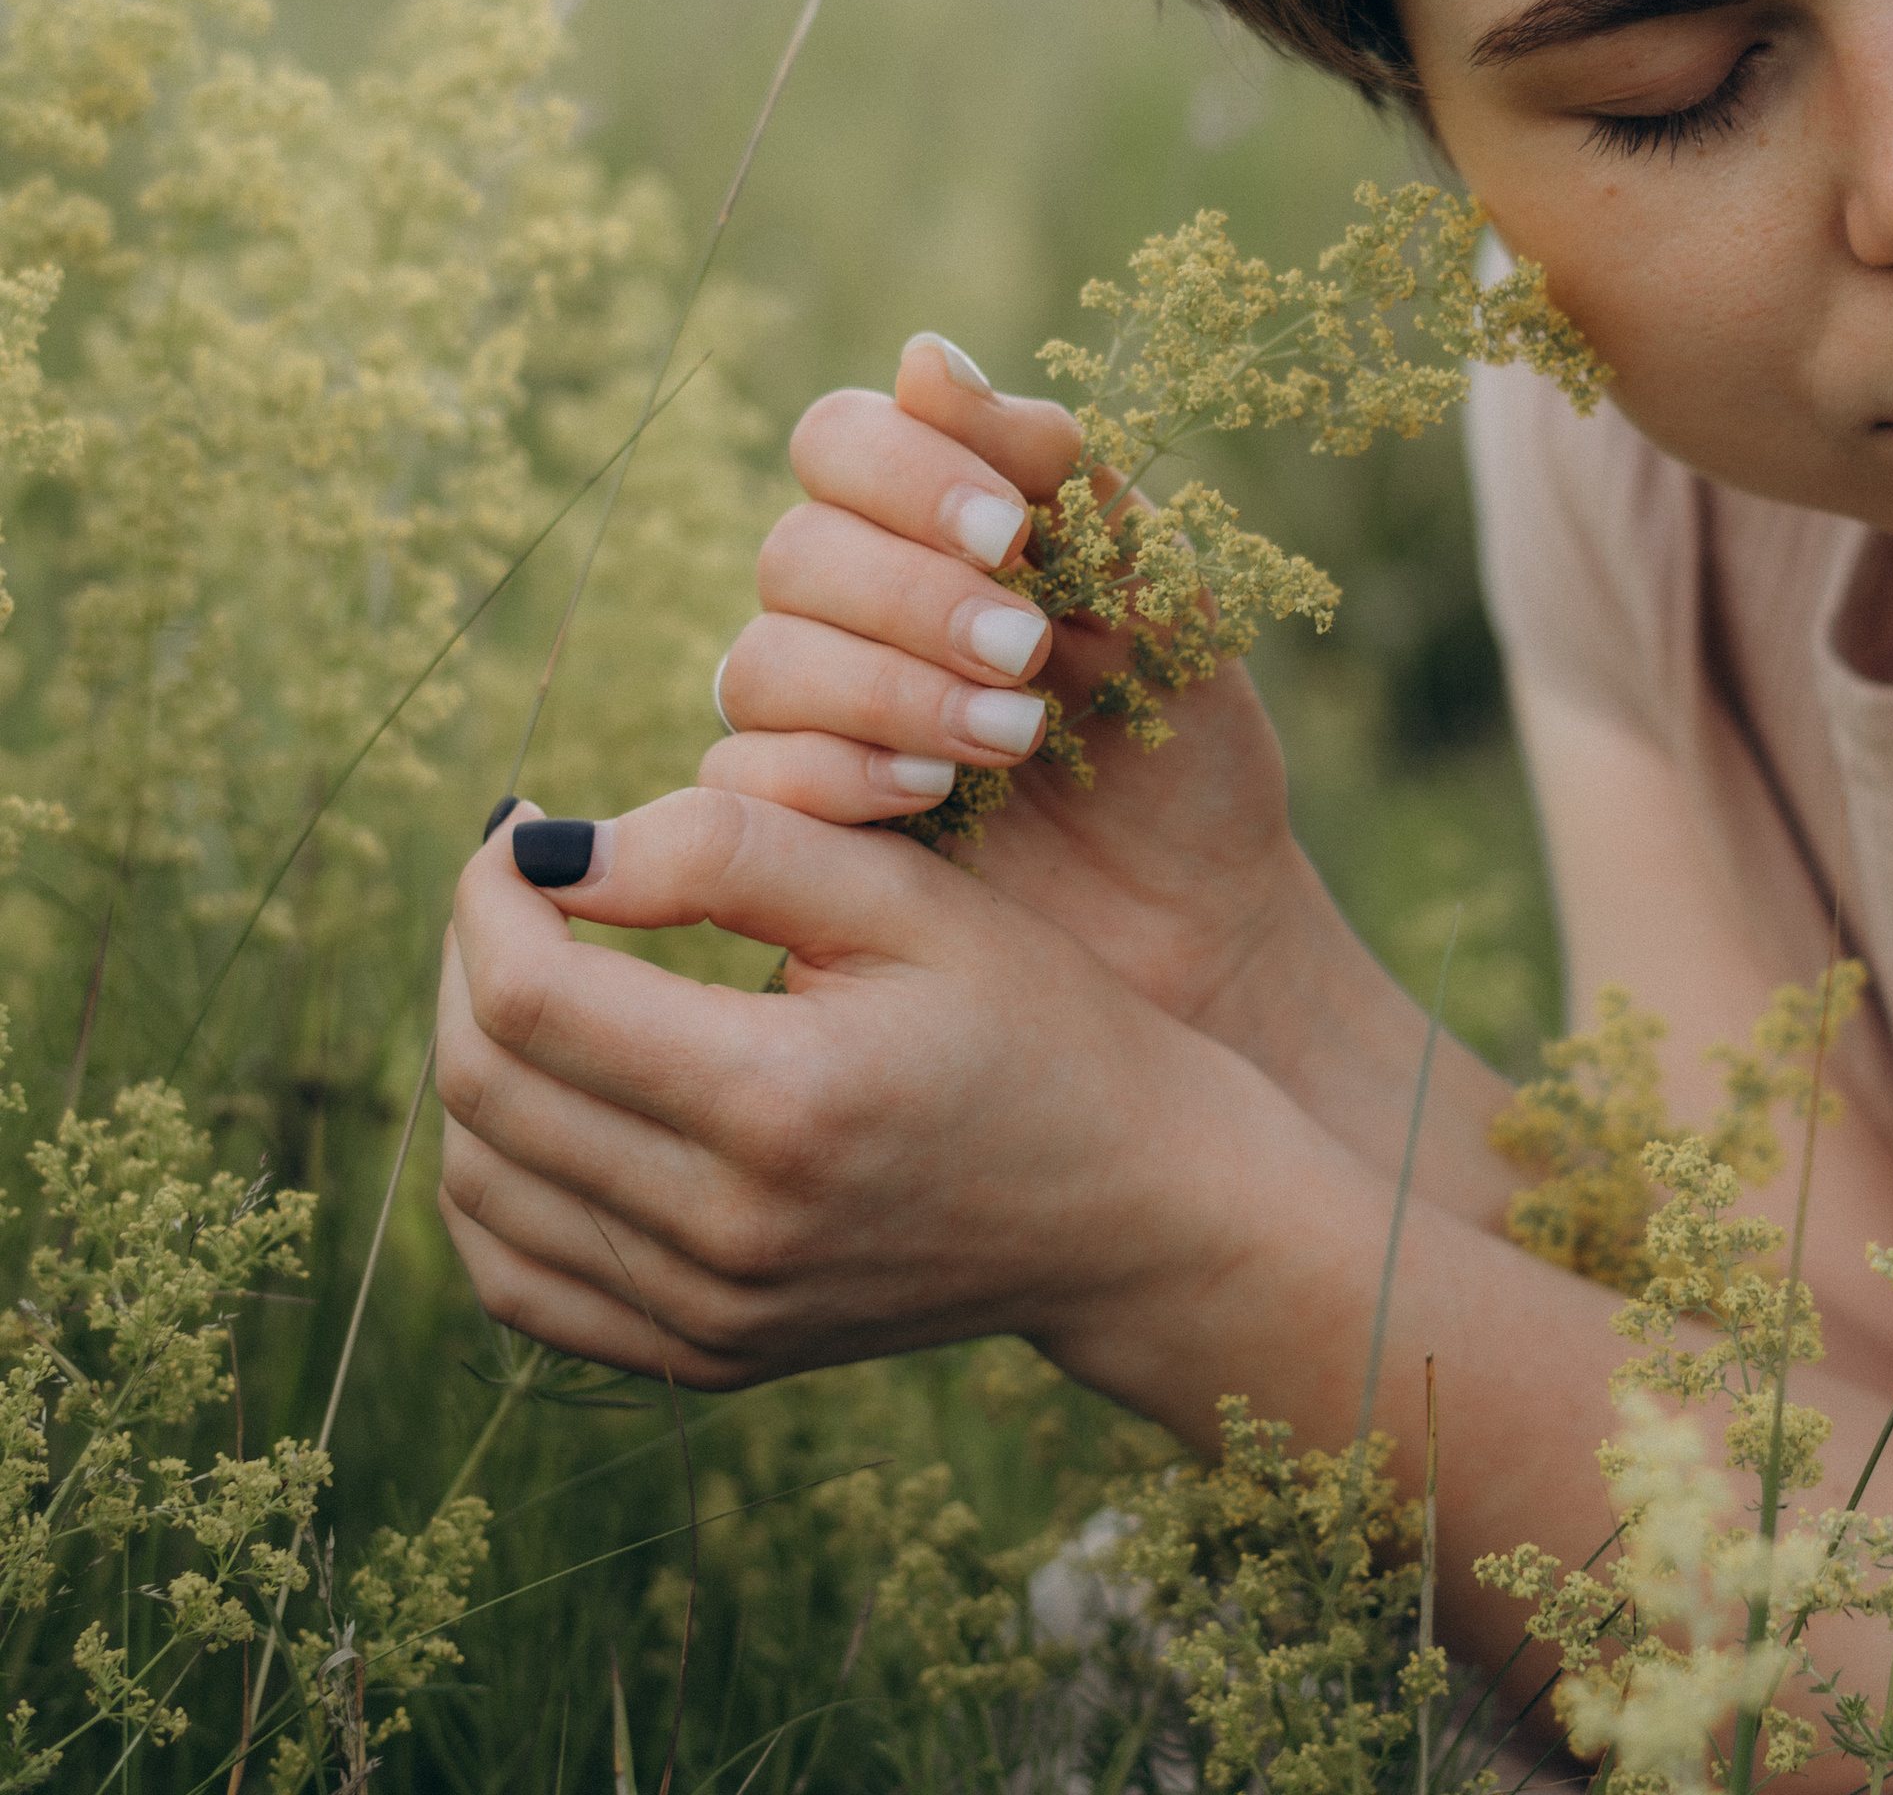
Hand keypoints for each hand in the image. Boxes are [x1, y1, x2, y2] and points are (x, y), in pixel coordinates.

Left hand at [436, 791, 1285, 1389]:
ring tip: (543, 970)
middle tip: (526, 884)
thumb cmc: (1035, 1022)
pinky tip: (549, 1096)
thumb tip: (554, 851)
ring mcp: (711, 1315)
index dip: (491, 893)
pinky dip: (496, 1180)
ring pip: (479, 1183)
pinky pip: (519, 1280)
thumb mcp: (912, 900)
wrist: (1130, 1209)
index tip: (524, 826)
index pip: (534, 998)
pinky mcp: (705, 1357)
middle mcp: (729, 1234)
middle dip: (473, 956)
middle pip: (485, 1087)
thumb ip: (732, 850)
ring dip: (476, 1058)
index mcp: (785, 1103)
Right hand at [700, 334, 1315, 1036]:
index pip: (840, 440)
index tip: (1014, 533)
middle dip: (913, 598)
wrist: (1199, 914)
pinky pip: (739, 779)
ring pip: (759, 662)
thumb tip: (923, 357)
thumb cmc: (1181, 739)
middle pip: (795, 552)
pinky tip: (932, 794)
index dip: (904, 472)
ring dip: (886, 691)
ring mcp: (812, 720)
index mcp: (933, 526)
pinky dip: (832, 776)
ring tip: (1014, 736)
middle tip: (1028, 651)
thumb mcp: (1158, 595)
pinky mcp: (794, 828)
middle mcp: (851, 609)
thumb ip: (1055, 472)